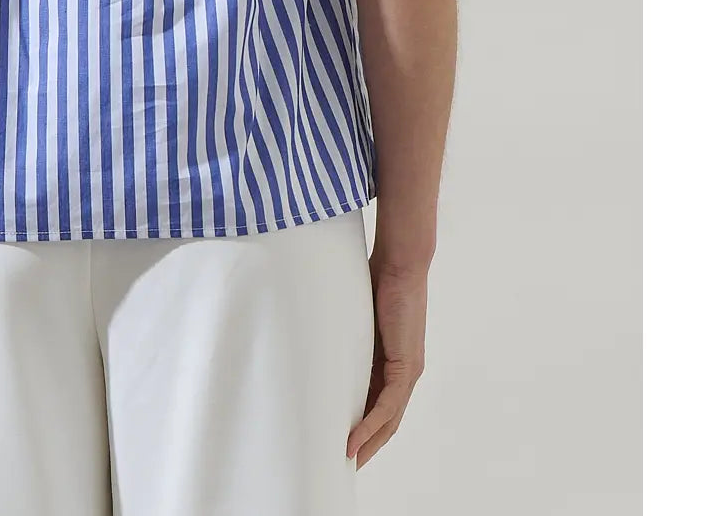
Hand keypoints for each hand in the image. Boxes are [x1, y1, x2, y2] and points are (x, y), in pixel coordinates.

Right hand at [346, 257, 427, 468]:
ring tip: (346, 462)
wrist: (400, 262)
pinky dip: (370, 426)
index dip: (363, 428)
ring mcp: (408, 370)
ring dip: (367, 444)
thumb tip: (320, 346)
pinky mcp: (407, 365)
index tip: (342, 444)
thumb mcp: (358, 319)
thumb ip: (348, 337)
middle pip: (387, 421)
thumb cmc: (377, 280)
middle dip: (366, 446)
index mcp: (393, 361)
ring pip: (389, 420)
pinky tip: (353, 442)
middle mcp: (405, 371)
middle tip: (343, 466)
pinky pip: (388, 406)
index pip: (380, 405)